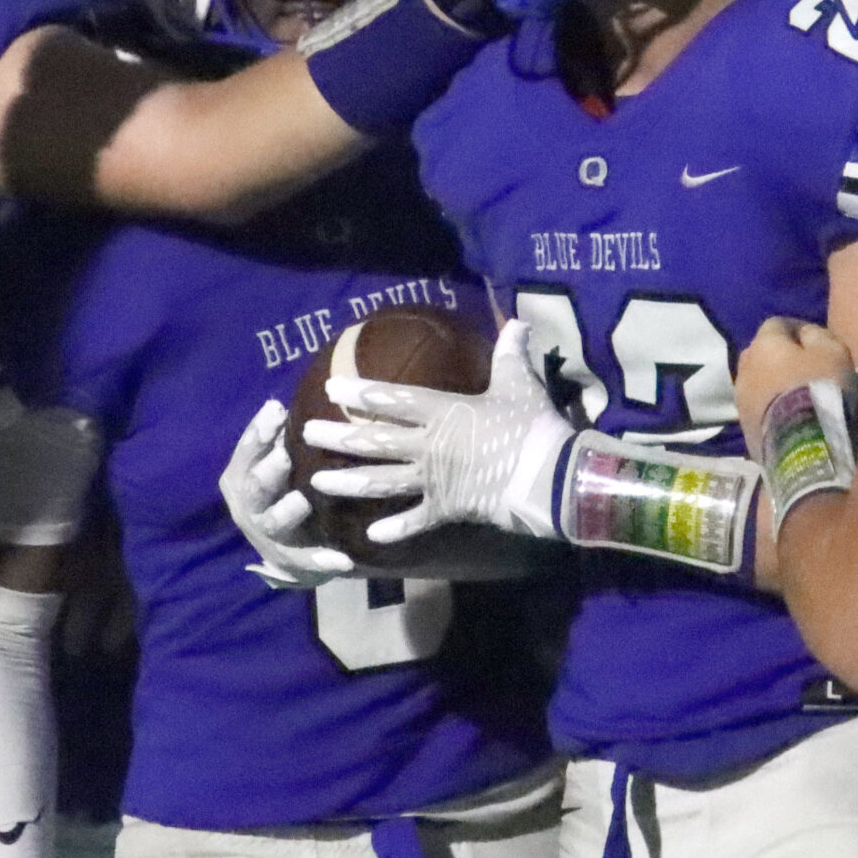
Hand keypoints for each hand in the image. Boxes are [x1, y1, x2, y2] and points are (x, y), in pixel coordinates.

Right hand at [218, 399, 355, 588]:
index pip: (246, 451)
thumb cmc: (281, 488)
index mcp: (241, 477)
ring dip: (286, 511)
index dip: (259, 431)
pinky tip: (342, 560)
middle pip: (255, 487)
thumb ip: (280, 437)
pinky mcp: (287, 559)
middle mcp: (248, 505)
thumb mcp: (275, 462)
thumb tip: (298, 395)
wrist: (284, 549)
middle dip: (268, 471)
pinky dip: (320, 559)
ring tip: (301, 501)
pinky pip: (303, 560)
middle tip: (284, 456)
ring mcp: (265, 533)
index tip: (276, 409)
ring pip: (272, 522)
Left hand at [303, 321, 574, 544]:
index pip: (393, 400)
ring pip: (383, 482)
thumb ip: (510, 354)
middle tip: (306, 435)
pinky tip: (370, 536)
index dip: (360, 394)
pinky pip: (415, 521)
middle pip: (375, 442)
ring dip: (349, 483)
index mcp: (443, 412)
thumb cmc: (533, 426)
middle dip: (337, 439)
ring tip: (317, 484)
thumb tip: (519, 321)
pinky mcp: (448, 509)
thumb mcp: (520, 384)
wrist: (551, 477)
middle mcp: (429, 446)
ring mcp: (435, 480)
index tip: (331, 389)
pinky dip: (394, 529)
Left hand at [732, 318, 854, 444]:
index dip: (797, 329)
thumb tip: (805, 333)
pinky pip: (758, 407)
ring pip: (756, 381)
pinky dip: (770, 406)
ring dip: (772, 383)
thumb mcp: (833, 351)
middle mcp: (745, 366)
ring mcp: (740, 398)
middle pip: (761, 352)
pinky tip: (787, 416)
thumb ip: (818, 335)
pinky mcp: (744, 425)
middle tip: (803, 369)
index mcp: (765, 344)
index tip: (814, 342)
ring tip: (795, 395)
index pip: (777, 324)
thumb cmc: (820, 388)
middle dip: (780, 356)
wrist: (802, 443)